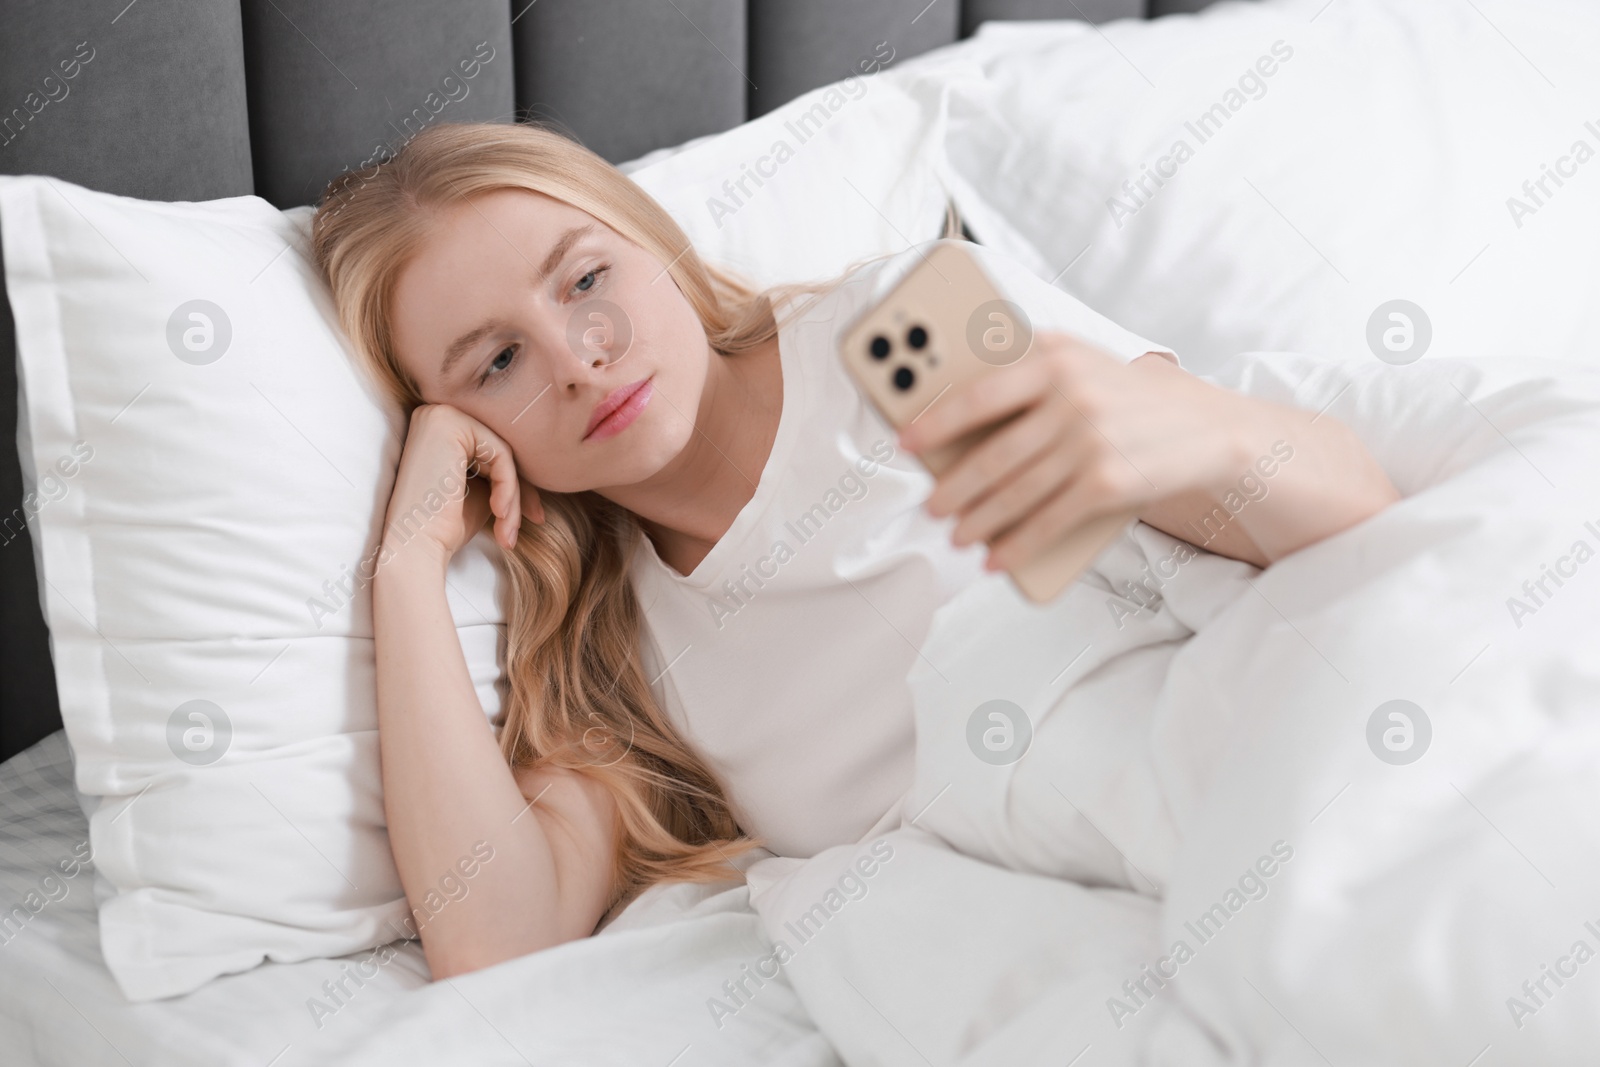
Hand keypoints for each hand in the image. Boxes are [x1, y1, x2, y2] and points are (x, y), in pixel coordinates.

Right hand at [381, 404, 543, 572]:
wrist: (415, 547)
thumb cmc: (445, 526)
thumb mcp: (483, 492)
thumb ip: (503, 471)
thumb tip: (544, 466)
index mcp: (441, 429)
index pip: (493, 452)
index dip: (517, 485)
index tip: (534, 515)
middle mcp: (436, 414)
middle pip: (499, 449)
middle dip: (520, 490)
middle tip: (534, 520)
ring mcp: (440, 415)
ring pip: (503, 452)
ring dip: (514, 495)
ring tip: (509, 529)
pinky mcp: (450, 424)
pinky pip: (500, 453)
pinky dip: (509, 487)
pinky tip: (500, 513)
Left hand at [896, 332, 1256, 572]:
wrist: (1206, 425)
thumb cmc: (1125, 396)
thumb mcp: (1079, 364)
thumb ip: (1025, 379)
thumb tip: (955, 426)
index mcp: (1053, 356)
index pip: (978, 393)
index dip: (935, 423)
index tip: (904, 443)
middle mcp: (1070, 396)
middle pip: (992, 455)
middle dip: (953, 489)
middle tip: (931, 506)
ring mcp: (1088, 440)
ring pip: (1014, 493)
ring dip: (978, 522)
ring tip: (957, 536)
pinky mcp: (1106, 481)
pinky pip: (1046, 521)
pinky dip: (1015, 545)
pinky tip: (995, 558)